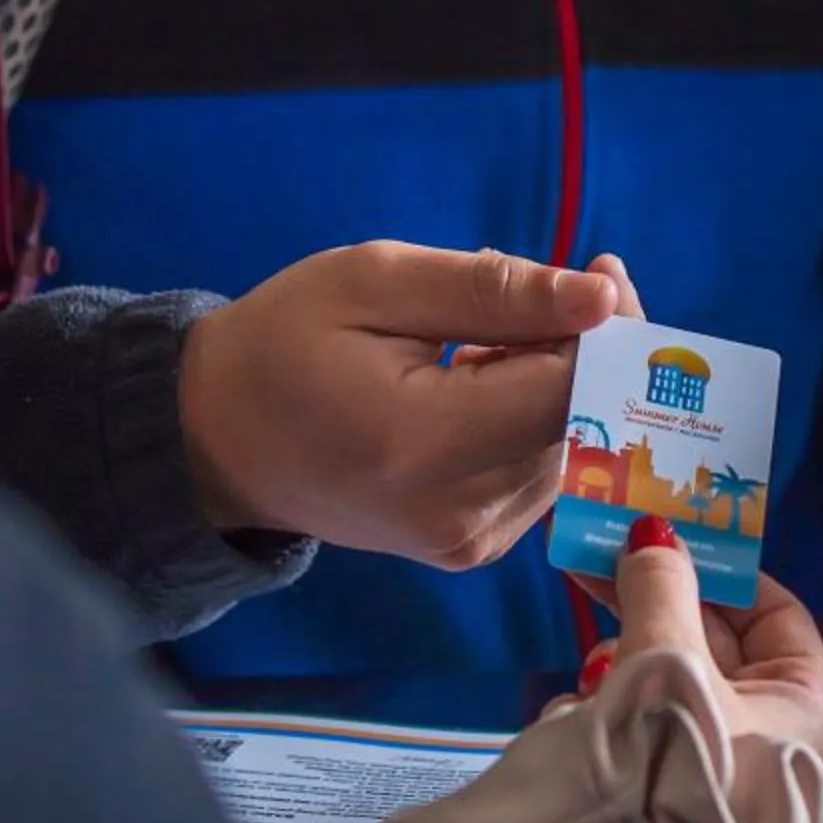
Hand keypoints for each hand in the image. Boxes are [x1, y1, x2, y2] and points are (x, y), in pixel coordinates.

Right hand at [178, 242, 633, 563]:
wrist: (214, 441)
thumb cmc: (284, 342)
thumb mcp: (375, 281)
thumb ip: (494, 290)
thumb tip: (603, 299)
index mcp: (423, 445)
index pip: (571, 391)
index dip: (607, 331)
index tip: (601, 272)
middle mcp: (457, 513)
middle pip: (581, 422)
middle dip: (584, 349)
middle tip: (540, 287)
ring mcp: (467, 543)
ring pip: (573, 447)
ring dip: (557, 382)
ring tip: (485, 339)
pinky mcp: (471, 549)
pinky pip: (543, 471)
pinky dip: (533, 419)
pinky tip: (480, 386)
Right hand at [591, 521, 822, 770]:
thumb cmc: (672, 759)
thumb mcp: (666, 656)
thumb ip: (660, 588)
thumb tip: (654, 532)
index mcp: (805, 705)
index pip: (774, 613)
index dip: (722, 570)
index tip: (669, 537)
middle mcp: (772, 737)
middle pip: (714, 642)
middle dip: (658, 605)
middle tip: (602, 560)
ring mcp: (717, 769)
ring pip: (670, 681)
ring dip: (625, 659)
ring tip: (592, 656)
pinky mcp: (665, 794)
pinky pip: (643, 727)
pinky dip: (612, 709)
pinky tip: (582, 711)